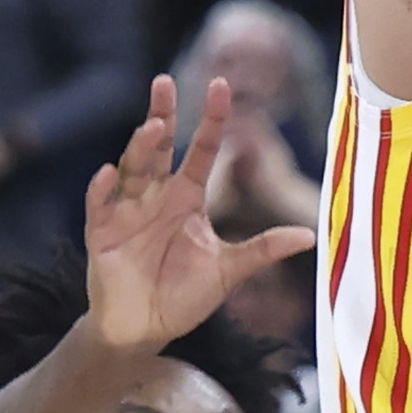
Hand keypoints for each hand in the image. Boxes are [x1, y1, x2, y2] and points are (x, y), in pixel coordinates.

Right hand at [83, 74, 317, 350]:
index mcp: (188, 198)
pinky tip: (109, 174)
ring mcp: (127, 212)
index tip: (221, 86)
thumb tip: (311, 236)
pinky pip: (100, 205)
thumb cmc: (184, 297)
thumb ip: (263, 249)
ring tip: (152, 128)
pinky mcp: (102, 233)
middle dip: (162, 115)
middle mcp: (157, 196)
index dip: (213, 120)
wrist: (146, 330)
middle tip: (164, 82)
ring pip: (133, 169)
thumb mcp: (229, 270)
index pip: (202, 149)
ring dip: (140, 148)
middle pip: (160, 147)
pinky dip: (102, 189)